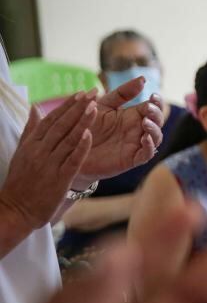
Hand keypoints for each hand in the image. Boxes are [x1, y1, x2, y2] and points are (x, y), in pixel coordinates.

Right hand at [0, 94, 95, 228]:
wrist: (16, 210)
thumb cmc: (20, 182)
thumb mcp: (22, 153)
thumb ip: (31, 130)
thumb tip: (35, 108)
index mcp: (32, 144)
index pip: (51, 119)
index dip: (67, 105)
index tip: (80, 93)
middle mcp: (40, 151)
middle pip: (61, 125)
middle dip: (78, 107)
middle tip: (92, 93)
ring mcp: (50, 164)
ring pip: (68, 139)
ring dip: (82, 122)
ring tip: (95, 106)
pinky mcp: (59, 178)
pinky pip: (72, 159)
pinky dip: (81, 146)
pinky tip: (90, 134)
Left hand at [76, 78, 163, 184]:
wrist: (71, 147)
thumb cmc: (86, 124)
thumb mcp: (103, 105)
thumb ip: (122, 93)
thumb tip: (143, 79)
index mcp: (133, 115)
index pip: (153, 107)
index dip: (157, 102)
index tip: (153, 95)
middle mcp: (138, 130)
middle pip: (158, 122)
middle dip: (157, 114)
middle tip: (148, 109)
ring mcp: (136, 144)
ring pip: (156, 138)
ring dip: (154, 130)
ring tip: (145, 122)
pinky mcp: (131, 159)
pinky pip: (147, 154)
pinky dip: (149, 147)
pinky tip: (144, 138)